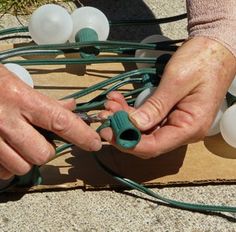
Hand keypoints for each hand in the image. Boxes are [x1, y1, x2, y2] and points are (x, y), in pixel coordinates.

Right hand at [0, 65, 100, 179]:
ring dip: (26, 159)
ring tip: (20, 144)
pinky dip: (8, 165)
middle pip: (42, 154)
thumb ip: (46, 100)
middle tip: (39, 138)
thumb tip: (71, 107)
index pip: (60, 121)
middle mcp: (6, 121)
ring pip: (22, 167)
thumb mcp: (17, 83)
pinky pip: (2, 172)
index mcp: (21, 99)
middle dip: (46, 150)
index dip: (81, 134)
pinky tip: (5, 151)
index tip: (95, 143)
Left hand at [99, 37, 235, 158]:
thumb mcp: (177, 81)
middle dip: (123, 130)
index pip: (155, 146)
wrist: (216, 46)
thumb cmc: (202, 60)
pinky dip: (132, 112)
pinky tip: (119, 101)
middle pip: (147, 141)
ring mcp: (176, 122)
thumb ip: (156, 106)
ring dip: (125, 119)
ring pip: (145, 130)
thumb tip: (134, 125)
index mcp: (190, 127)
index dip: (129, 142)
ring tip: (110, 104)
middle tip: (104, 116)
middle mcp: (183, 130)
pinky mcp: (170, 113)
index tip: (108, 132)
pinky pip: (148, 119)